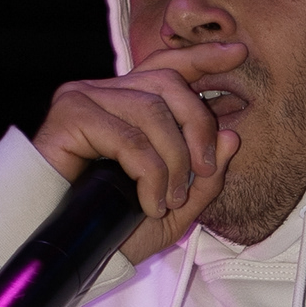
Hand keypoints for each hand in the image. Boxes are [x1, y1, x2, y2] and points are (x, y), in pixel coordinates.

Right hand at [31, 41, 245, 265]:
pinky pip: (128, 136)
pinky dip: (149, 173)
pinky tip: (147, 202)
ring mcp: (85, 99)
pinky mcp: (70, 115)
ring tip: (167, 200)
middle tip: (203, 172)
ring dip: (172, 162)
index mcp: (128, 105)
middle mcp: (105, 93)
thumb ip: (204, 177)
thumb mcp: (173, 209)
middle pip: (169, 83)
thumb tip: (230, 137)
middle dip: (198, 127)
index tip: (240, 53)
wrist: (66, 253)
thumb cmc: (112, 231)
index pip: (168, 67)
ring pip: (152, 111)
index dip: (202, 58)